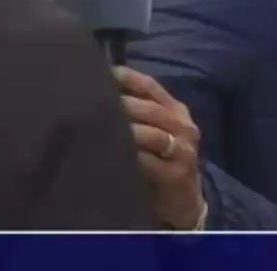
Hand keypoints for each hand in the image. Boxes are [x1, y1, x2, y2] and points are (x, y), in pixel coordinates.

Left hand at [114, 66, 205, 229]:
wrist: (184, 201)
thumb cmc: (161, 160)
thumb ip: (136, 110)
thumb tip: (100, 87)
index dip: (126, 78)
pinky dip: (130, 157)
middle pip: (150, 109)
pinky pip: (149, 163)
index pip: (150, 86)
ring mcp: (183, 151)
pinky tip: (111, 154)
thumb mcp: (154, 131)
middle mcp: (183, 126)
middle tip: (93, 103)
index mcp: (176, 110)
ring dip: (125, 131)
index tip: (101, 75)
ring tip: (99, 127)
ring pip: (151, 134)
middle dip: (121, 105)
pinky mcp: (177, 175)